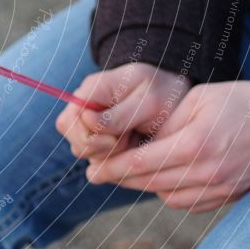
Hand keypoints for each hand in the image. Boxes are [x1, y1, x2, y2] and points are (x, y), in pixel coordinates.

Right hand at [56, 62, 190, 160]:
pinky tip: (131, 147)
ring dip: (108, 154)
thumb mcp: (149, 102)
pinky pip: (95, 158)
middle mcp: (85, 106)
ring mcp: (88, 124)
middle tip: (128, 139)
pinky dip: (113, 160)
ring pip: (81, 150)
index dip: (89, 135)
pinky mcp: (98, 139)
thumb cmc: (165, 94)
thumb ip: (119, 115)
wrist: (179, 100)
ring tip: (132, 139)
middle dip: (99, 147)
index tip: (117, 137)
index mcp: (94, 89)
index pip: (70, 119)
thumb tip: (86, 120)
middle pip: (72, 137)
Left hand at [87, 81, 249, 212]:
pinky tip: (158, 178)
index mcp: (196, 144)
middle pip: (150, 183)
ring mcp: (221, 189)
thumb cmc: (240, 101)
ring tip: (125, 172)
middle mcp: (208, 172)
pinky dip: (168, 193)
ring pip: (166, 196)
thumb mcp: (196, 101)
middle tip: (96, 174)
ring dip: (143, 186)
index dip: (111, 168)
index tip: (91, 171)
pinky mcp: (229, 197)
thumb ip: (163, 124)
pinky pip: (187, 203)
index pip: (141, 163)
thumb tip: (132, 143)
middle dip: (119, 178)